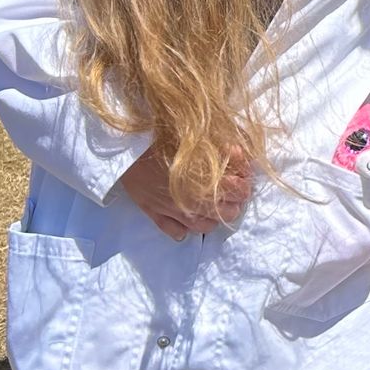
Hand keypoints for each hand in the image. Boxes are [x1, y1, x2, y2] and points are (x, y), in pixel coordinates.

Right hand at [118, 145, 250, 239]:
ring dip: (213, 217)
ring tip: (214, 205)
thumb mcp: (197, 139)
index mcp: (206, 183)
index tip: (243, 176)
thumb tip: (238, 153)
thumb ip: (221, 150)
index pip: (239, 192)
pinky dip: (185, 229)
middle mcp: (193, 203)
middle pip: (227, 214)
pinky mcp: (154, 214)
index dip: (245, 184)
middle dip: (234, 202)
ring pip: (203, 227)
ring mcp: (173, 212)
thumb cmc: (161, 138)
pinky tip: (187, 218)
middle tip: (233, 190)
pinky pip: (175, 232)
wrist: (124, 147)